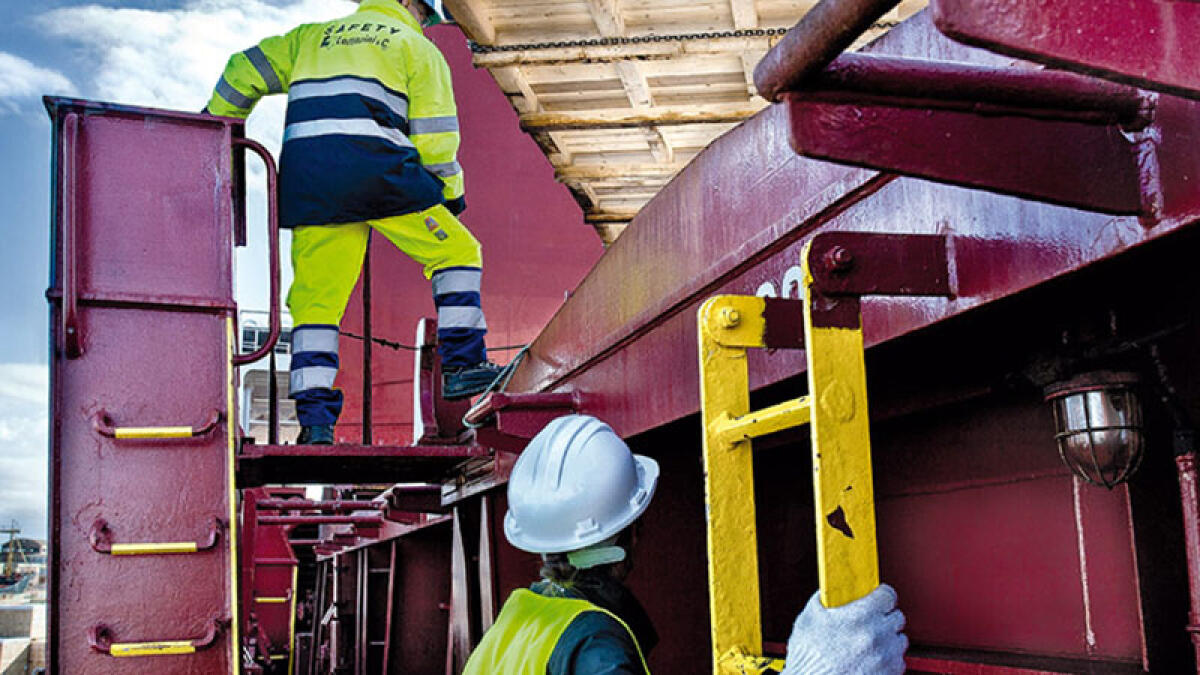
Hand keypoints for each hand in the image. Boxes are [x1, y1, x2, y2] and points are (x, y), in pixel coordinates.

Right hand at [781, 584, 907, 674]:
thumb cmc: (808, 659)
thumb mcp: (808, 620)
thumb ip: (824, 600)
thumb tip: (830, 592)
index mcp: (860, 616)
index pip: (887, 595)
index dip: (881, 595)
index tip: (877, 597)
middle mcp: (878, 636)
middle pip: (897, 617)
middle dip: (884, 617)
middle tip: (870, 622)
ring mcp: (886, 658)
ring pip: (899, 640)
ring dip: (888, 639)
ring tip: (868, 644)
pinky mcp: (890, 674)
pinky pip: (898, 662)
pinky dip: (887, 660)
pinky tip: (869, 660)